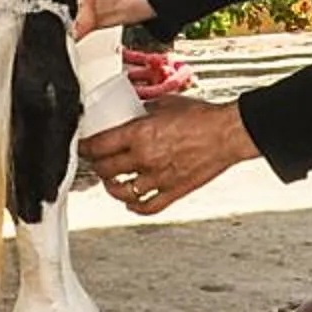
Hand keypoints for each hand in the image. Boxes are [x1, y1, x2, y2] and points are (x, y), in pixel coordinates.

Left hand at [81, 96, 254, 212]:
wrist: (228, 134)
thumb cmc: (204, 117)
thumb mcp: (167, 104)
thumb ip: (145, 110)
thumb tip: (132, 110)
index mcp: (139, 134)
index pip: (98, 146)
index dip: (84, 147)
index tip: (83, 146)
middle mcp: (145, 158)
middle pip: (105, 170)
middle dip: (97, 166)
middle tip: (97, 161)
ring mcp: (158, 178)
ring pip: (121, 192)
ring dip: (112, 188)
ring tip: (112, 182)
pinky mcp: (173, 192)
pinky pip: (147, 206)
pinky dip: (135, 207)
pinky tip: (131, 202)